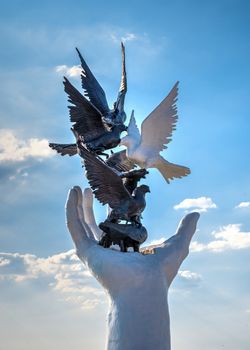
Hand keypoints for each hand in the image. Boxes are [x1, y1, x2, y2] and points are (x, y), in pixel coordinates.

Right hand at [66, 186, 199, 292]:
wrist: (145, 290)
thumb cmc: (160, 273)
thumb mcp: (177, 245)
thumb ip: (185, 229)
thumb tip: (196, 214)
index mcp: (124, 249)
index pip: (114, 226)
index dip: (111, 210)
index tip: (111, 195)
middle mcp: (107, 250)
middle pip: (94, 223)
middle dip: (91, 206)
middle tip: (92, 188)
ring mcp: (94, 251)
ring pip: (82, 223)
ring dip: (78, 206)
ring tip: (77, 188)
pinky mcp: (85, 251)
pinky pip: (74, 226)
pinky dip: (71, 209)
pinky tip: (72, 194)